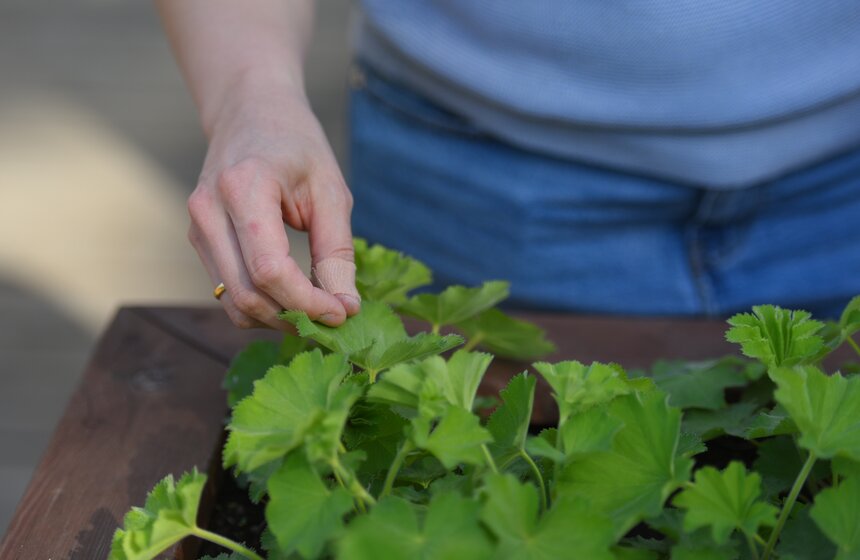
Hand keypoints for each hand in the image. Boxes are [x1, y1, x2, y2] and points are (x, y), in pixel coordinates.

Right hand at [187, 83, 359, 328]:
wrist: (250, 111)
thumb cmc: (297, 145)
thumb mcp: (330, 190)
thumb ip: (336, 251)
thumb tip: (345, 307)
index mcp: (243, 188)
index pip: (269, 270)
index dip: (307, 302)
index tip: (342, 312)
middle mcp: (209, 211)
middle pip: (247, 293)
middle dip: (294, 317)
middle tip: (333, 318)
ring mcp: (197, 227)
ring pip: (233, 301)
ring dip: (277, 318)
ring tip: (315, 310)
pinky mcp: (198, 240)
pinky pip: (227, 291)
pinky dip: (262, 306)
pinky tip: (291, 297)